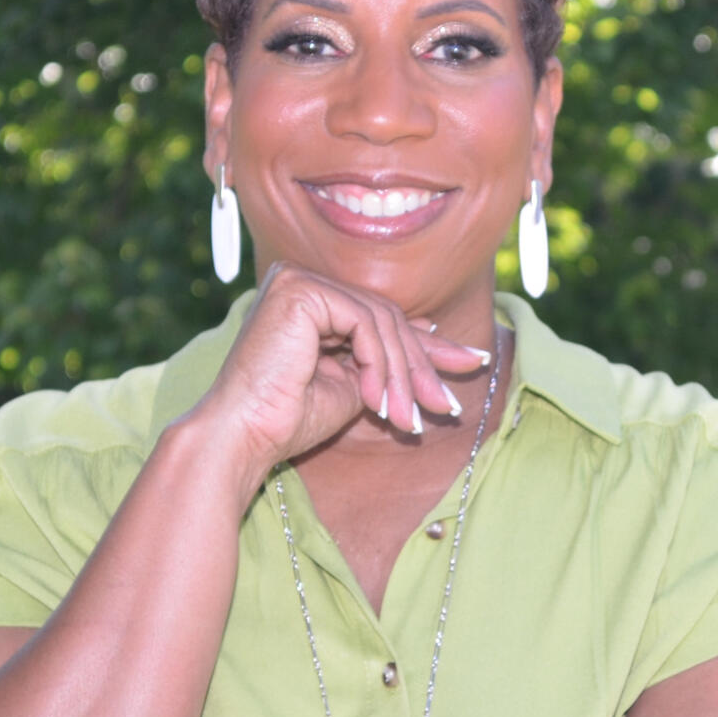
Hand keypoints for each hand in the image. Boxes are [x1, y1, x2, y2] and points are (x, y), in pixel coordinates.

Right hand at [191, 264, 492, 483]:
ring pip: (381, 320)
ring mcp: (298, 280)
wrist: (246, 435)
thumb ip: (387, 356)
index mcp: (310, 301)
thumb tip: (433, 327)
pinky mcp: (299, 289)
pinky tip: (376, 401)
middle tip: (447, 407)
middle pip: (385, 317)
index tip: (471, 364)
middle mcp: (301, 281)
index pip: (379, 318)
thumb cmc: (288, 419)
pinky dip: (380, 364)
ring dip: (403, 375)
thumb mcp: (357, 384)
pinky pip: (364, 321)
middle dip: (422, 366)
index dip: (427, 346)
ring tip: (408, 419)